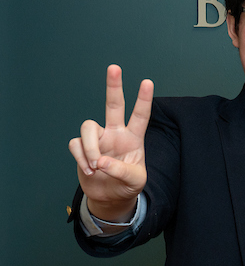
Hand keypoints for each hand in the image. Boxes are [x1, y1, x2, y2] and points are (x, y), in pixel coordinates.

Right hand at [67, 65, 152, 221]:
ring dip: (90, 149)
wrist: (110, 197)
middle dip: (113, 87)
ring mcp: (98, 139)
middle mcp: (115, 133)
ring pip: (87, 127)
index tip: (148, 82)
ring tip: (96, 167)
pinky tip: (89, 170)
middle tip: (114, 68)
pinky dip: (81, 158)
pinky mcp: (82, 147)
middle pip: (113, 105)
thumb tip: (101, 161)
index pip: (141, 116)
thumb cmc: (127, 185)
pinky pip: (75, 144)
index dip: (144, 99)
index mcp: (134, 138)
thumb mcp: (134, 180)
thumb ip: (121, 170)